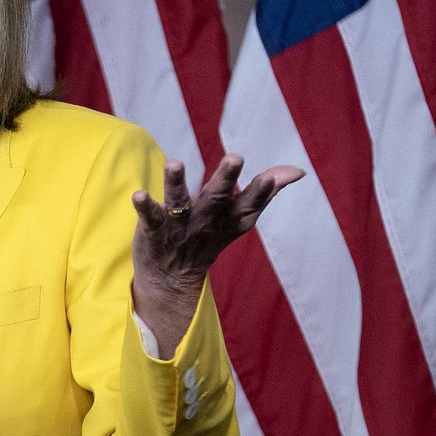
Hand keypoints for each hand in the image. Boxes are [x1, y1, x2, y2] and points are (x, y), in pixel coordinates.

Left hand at [128, 153, 306, 352]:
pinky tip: (139, 194)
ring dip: (176, 182)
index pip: (250, 203)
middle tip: (235, 157)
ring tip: (175, 163)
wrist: (172, 279)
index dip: (261, 191)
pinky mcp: (154, 231)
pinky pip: (149, 218)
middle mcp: (206, 219)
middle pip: (217, 197)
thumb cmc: (209, 236)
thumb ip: (265, 192)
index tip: (270, 176)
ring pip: (179, 202)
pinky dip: (145, 207)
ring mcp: (180, 226)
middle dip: (226, 178)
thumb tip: (297, 170)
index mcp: (230, 216)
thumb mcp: (240, 217)